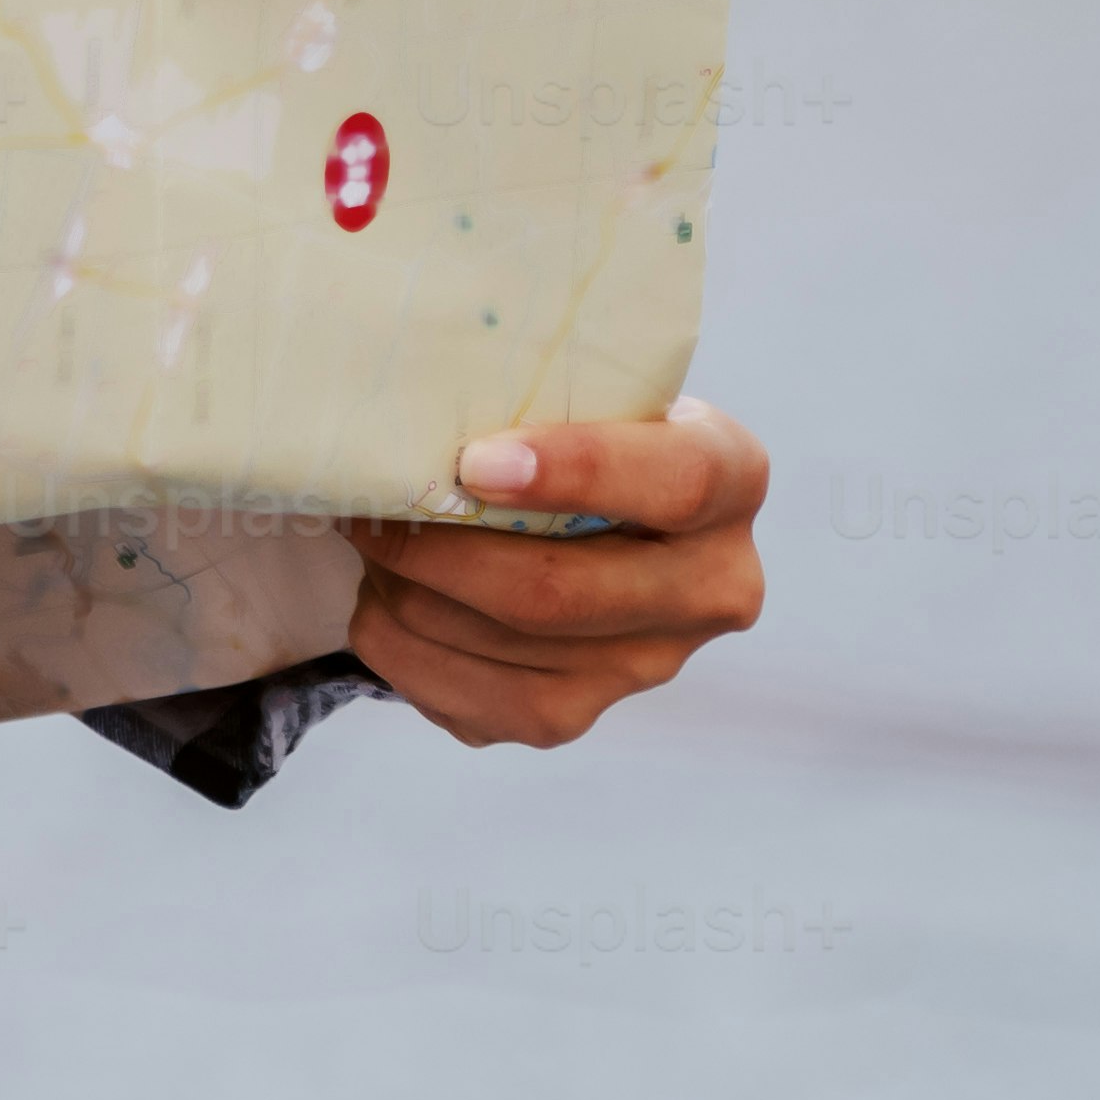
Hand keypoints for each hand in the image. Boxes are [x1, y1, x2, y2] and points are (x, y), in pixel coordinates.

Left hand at [341, 398, 766, 747]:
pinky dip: (402, 653)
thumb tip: (415, 406)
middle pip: (560, 592)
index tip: (474, 461)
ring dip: (407, 598)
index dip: (574, 472)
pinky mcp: (579, 715)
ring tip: (369, 544)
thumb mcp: (590, 384)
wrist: (595, 504)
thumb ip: (537, 391)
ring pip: (505, 649)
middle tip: (369, 510)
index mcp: (730, 478)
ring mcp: (650, 665)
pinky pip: (474, 703)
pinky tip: (381, 605)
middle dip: (440, 552)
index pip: (673, 483)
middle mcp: (712, 588)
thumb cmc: (577, 420)